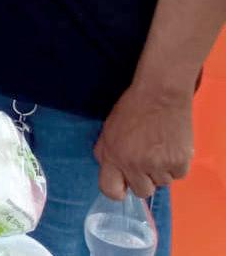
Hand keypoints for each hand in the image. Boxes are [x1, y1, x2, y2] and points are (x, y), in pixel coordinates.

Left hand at [94, 81, 193, 197]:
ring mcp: (159, 165)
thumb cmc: (131, 109)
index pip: (110, 190)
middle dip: (142, 179)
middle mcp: (135, 164)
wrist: (160, 95)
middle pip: (141, 191)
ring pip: (161, 184)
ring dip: (160, 171)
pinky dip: (175, 166)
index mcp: (114, 156)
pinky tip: (170, 148)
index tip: (123, 183)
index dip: (117, 189)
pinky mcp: (180, 162)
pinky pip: (178, 176)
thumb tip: (112, 174)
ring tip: (158, 149)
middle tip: (144, 160)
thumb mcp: (108, 130)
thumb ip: (106, 154)